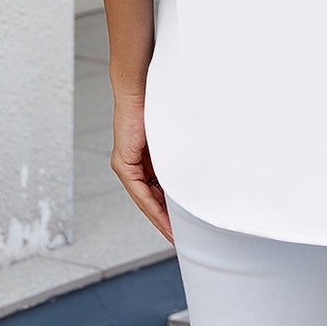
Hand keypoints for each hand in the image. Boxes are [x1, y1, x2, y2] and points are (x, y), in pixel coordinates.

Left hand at [110, 96, 174, 244]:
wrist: (142, 87)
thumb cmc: (160, 104)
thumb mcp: (175, 137)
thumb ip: (180, 153)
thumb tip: (202, 165)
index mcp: (146, 158)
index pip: (159, 191)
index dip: (171, 211)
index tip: (184, 227)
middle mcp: (133, 164)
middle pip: (152, 200)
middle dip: (167, 221)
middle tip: (181, 238)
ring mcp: (126, 164)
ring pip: (146, 200)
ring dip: (161, 219)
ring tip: (175, 236)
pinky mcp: (123, 163)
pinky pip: (140, 193)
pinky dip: (153, 208)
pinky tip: (165, 220)